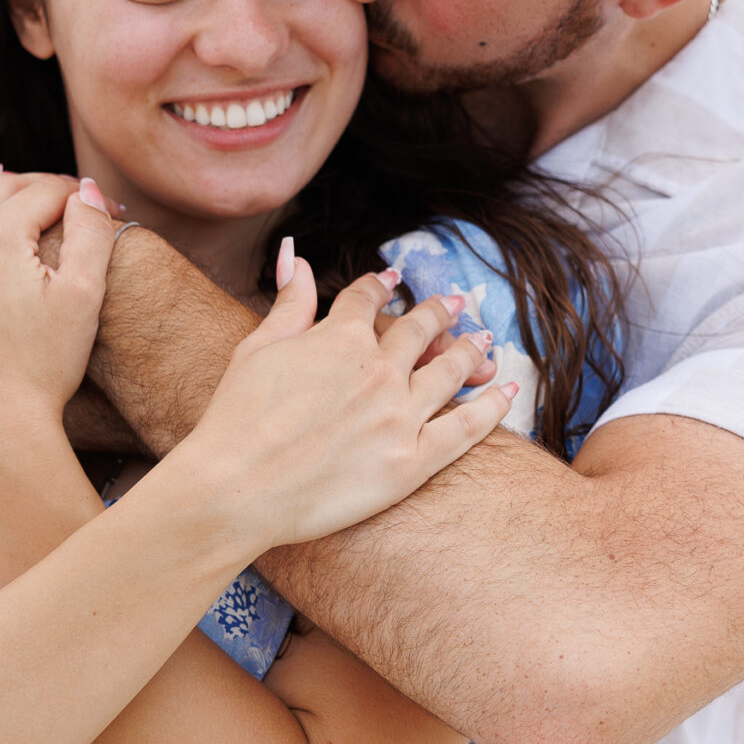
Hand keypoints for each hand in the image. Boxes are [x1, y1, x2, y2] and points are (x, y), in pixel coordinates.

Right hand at [157, 245, 513, 553]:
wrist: (236, 487)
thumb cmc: (235, 420)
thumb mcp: (256, 348)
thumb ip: (288, 303)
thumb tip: (295, 256)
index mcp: (340, 337)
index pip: (367, 300)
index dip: (380, 286)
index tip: (392, 280)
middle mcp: (378, 369)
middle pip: (419, 331)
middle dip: (437, 313)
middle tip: (453, 303)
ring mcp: (399, 415)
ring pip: (450, 372)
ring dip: (470, 351)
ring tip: (484, 340)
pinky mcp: (411, 461)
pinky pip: (466, 428)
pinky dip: (492, 406)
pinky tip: (508, 389)